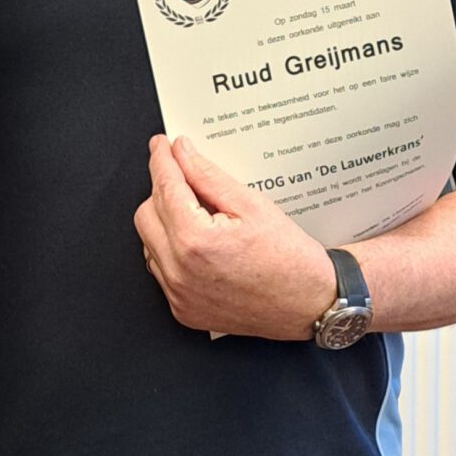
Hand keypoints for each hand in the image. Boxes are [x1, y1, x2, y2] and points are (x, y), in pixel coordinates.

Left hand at [134, 136, 337, 338]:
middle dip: (162, 192)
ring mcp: (179, 295)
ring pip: (149, 243)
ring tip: (199, 217)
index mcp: (195, 240)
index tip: (161, 146)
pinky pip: (161, 270)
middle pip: (146, 214)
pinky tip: (198, 244)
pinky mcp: (182, 309)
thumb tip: (182, 153)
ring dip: (165, 223)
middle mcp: (180, 271)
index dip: (161, 160)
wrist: (308, 303)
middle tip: (186, 180)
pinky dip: (171, 252)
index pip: (165, 188)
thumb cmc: (289, 259)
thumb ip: (208, 176)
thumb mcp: (251, 204)